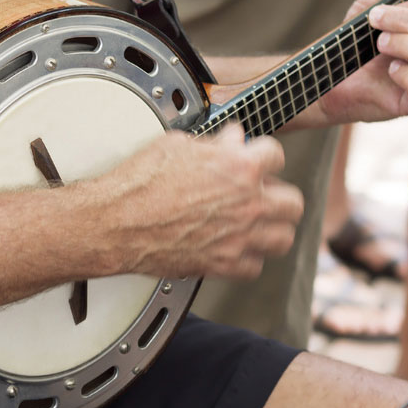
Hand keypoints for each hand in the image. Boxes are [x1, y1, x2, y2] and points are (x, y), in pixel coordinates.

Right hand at [89, 125, 303, 278]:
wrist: (114, 223)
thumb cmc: (137, 184)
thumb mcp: (176, 146)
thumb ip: (213, 144)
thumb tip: (230, 140)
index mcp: (239, 167)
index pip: (276, 155)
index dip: (263, 155)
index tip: (255, 160)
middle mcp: (247, 204)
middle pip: (293, 202)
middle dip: (277, 195)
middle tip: (261, 194)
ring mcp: (238, 238)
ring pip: (283, 238)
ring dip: (273, 229)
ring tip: (257, 224)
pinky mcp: (222, 265)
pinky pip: (254, 267)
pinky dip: (248, 259)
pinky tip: (234, 248)